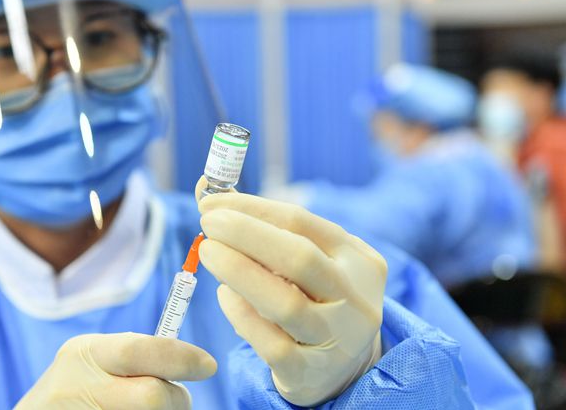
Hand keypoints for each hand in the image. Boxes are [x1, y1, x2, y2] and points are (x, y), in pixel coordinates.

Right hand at [14, 332, 216, 408]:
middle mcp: (76, 387)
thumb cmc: (78, 388)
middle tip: (177, 398)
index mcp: (85, 353)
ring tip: (146, 409)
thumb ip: (135, 356)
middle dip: (176, 397)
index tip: (208, 365)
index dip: (181, 358)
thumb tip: (190, 361)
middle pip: (152, 395)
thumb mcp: (95, 360)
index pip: (140, 351)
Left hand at [195, 177, 386, 406]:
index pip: (301, 223)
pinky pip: (271, 344)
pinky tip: (225, 297)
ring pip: (285, 304)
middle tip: (207, 224)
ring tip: (208, 253)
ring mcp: (337, 339)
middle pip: (299, 258)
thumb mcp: (311, 260)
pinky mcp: (312, 374)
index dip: (251, 209)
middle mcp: (355, 298)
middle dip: (246, 235)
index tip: (211, 203)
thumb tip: (209, 192)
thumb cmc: (316, 298)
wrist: (343, 367)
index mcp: (358, 260)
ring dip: (238, 272)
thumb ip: (268, 229)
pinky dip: (241, 315)